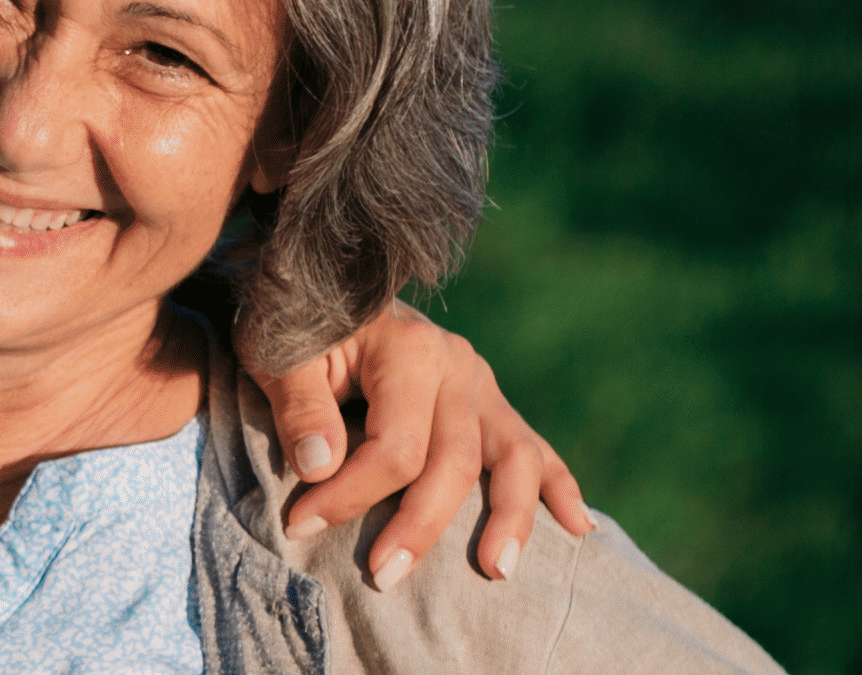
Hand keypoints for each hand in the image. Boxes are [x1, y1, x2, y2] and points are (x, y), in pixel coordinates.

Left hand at [254, 301, 593, 585]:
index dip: (349, 495)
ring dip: (510, 518)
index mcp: (409, 350)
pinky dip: (559, 486)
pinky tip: (580, 527)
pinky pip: (533, 446)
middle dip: (419, 527)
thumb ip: (300, 408)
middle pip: (455, 462)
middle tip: (383, 577)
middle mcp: (457, 365)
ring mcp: (480, 383)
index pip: (394, 447)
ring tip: (495, 569)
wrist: (322, 284)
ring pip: (515, 458)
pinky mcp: (488, 400)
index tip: (300, 523)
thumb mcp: (281, 355)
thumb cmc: (297, 327)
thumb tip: (321, 466)